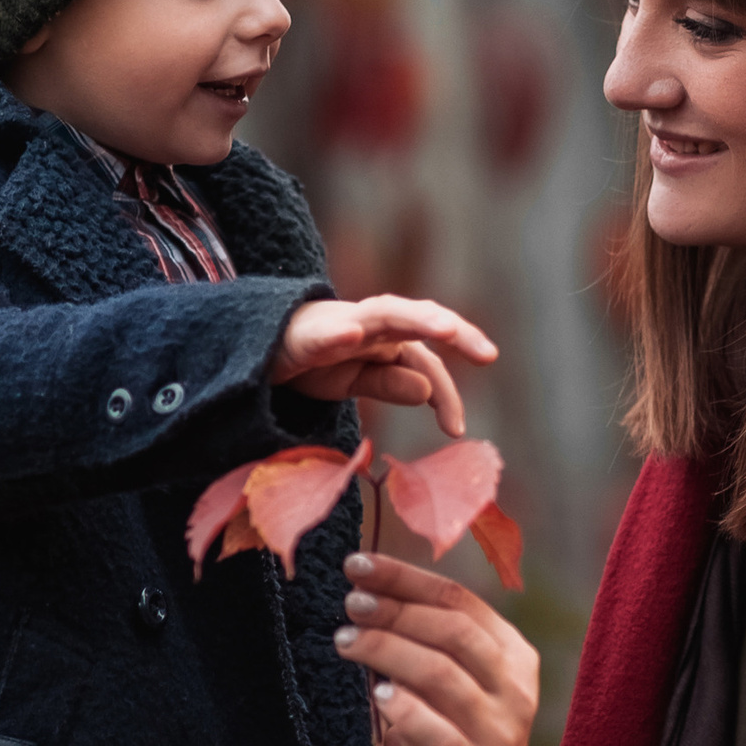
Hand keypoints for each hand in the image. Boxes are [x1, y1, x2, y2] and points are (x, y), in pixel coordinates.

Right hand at [273, 293, 497, 433]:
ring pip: (384, 314)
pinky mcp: (306, 335)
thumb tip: (425, 391)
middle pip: (419, 321)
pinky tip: (352, 336)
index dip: (446, 395)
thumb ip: (391, 383)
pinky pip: (325, 333)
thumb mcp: (355, 381)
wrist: (258, 348)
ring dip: (416, 318)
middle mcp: (371, 324)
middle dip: (454, 332)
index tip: (457, 431)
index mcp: (387, 339)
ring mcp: (340, 323)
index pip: (426, 362)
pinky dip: (339, 333)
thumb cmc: (314, 361)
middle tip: (487, 354)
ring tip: (445, 328)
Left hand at [337, 548, 537, 745]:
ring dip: (386, 650)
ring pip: (440, 673)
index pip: (460, 600)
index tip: (359, 565)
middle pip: (451, 630)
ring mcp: (496, 731)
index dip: (406, 578)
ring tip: (345, 641)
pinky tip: (376, 695)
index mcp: (513, 656)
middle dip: (394, 609)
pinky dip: (402, 707)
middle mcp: (513, 689)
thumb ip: (431, 643)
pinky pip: (433, 730)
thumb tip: (369, 591)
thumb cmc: (460, 737)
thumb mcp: (457, 684)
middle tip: (350, 604)